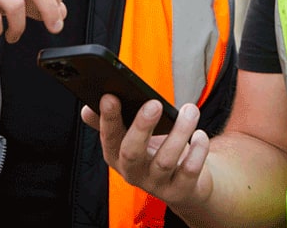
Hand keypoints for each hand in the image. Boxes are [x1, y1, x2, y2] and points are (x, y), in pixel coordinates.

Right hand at [83, 95, 213, 209]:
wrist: (184, 185)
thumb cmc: (154, 153)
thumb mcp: (131, 139)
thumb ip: (111, 123)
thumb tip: (87, 109)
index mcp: (118, 156)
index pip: (109, 138)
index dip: (108, 119)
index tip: (110, 96)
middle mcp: (134, 173)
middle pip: (132, 153)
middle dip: (141, 127)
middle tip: (153, 103)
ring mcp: (157, 184)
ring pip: (165, 161)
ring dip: (179, 132)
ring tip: (190, 110)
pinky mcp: (181, 190)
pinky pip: (189, 171)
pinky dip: (197, 151)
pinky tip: (200, 135)